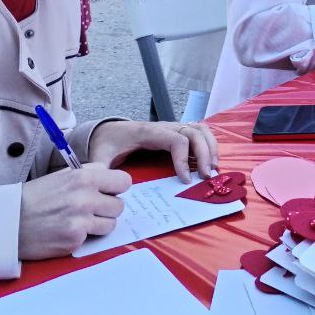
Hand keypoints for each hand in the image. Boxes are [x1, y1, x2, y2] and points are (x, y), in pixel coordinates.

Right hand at [18, 163, 130, 259]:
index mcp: (85, 177)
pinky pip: (91, 238)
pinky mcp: (74, 240)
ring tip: (78, 221)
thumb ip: (89, 174)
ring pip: (110, 224)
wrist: (7, 222)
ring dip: (98, 224)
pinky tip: (65, 231)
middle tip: (90, 210)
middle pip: (119, 206)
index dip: (116, 188)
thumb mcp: (63, 175)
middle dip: (107, 209)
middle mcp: (86, 198)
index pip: (124, 181)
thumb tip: (111, 176)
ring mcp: (81, 221)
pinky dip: (82, 236)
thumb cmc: (35, 197)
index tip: (107, 192)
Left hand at [88, 120, 218, 182]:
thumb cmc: (107, 144)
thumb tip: (105, 187)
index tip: (184, 180)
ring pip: (201, 130)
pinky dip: (210, 145)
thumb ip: (101, 170)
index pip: (175, 140)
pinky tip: (210, 163)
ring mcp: (173, 128)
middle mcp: (165, 126)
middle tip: (206, 177)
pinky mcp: (177, 133)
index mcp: (148, 132)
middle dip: (205, 154)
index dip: (183, 159)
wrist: (108, 130)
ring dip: (211, 148)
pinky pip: (200, 133)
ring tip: (214, 169)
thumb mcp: (100, 156)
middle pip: (194, 132)